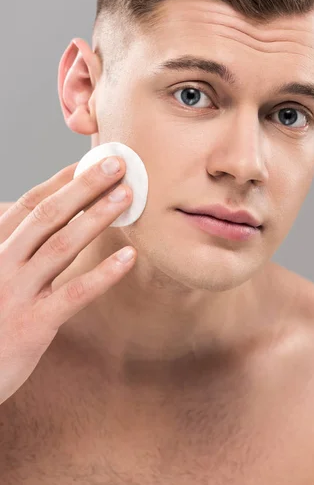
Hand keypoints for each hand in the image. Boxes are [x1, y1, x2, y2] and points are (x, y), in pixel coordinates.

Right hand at [0, 156, 134, 404]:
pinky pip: (73, 294)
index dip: (61, 180)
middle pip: (48, 215)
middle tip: (118, 162)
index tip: (90, 161)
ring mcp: (16, 292)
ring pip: (61, 246)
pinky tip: (129, 257)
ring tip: (127, 196)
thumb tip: (42, 222)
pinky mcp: (33, 324)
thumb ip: (15, 248)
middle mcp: (2, 263)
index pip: (30, 204)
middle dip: (84, 186)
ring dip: (96, 217)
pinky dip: (103, 274)